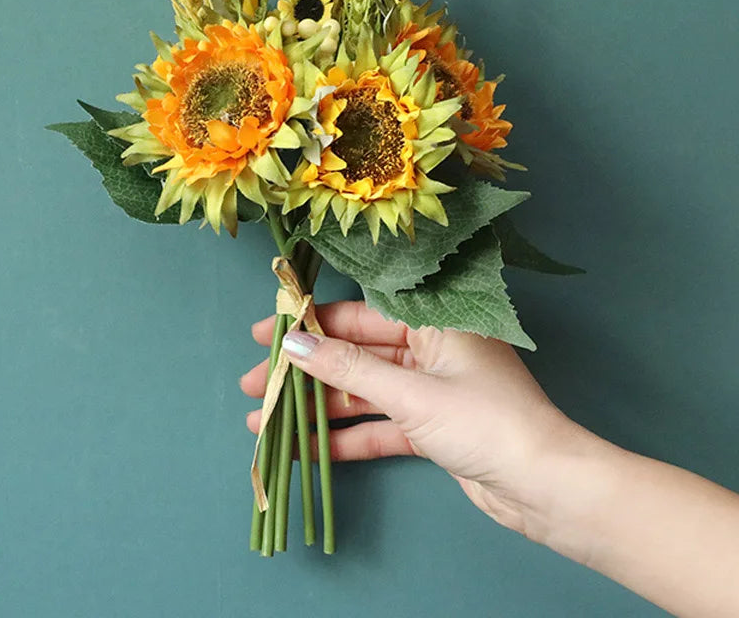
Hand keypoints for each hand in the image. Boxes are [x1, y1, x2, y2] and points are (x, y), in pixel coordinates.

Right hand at [242, 300, 578, 534]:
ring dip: (318, 408)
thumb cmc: (486, 422)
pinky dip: (345, 438)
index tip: (270, 329)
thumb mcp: (411, 393)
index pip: (361, 312)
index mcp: (435, 322)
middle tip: (256, 382)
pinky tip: (303, 448)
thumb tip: (293, 344)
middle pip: (356, 354)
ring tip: (265, 422)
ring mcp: (430, 390)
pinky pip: (379, 425)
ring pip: (363, 392)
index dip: (312, 321)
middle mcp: (430, 349)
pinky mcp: (430, 427)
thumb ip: (348, 370)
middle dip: (307, 370)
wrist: (544, 487)